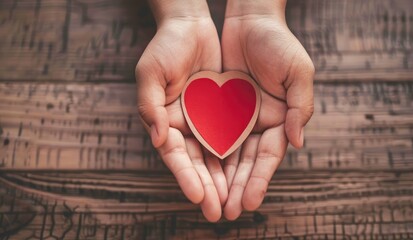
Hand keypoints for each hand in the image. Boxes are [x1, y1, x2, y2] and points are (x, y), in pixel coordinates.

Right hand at [135, 0, 226, 221]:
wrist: (191, 26)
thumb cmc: (165, 47)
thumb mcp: (150, 73)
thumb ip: (150, 106)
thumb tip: (160, 139)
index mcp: (165, 122)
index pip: (176, 156)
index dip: (185, 176)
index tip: (197, 196)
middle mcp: (186, 127)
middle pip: (198, 164)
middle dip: (208, 188)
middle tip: (218, 212)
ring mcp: (206, 122)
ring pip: (217, 157)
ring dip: (226, 181)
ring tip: (235, 204)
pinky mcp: (225, 113)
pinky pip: (234, 138)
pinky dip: (240, 157)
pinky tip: (247, 176)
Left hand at [221, 0, 314, 219]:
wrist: (249, 20)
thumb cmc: (279, 43)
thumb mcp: (298, 71)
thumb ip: (300, 107)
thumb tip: (298, 143)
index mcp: (279, 120)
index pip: (268, 157)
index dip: (259, 180)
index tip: (249, 202)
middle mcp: (257, 124)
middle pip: (245, 163)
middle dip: (236, 188)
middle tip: (227, 213)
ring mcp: (236, 119)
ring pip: (225, 155)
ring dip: (219, 179)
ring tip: (209, 202)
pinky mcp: (216, 109)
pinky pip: (208, 135)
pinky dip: (203, 154)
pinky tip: (197, 173)